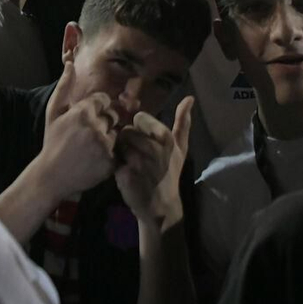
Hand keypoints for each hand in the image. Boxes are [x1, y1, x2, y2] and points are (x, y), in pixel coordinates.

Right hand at [36, 83, 117, 201]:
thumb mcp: (54, 112)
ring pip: (116, 133)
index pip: (104, 100)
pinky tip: (95, 158)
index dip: (96, 109)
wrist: (52, 176)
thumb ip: (64, 86)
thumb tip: (70, 63)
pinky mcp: (111, 161)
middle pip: (112, 116)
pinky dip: (110, 154)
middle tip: (87, 136)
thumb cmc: (53, 141)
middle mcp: (95, 126)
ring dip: (107, 138)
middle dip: (103, 123)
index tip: (85, 121)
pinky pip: (118, 151)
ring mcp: (104, 145)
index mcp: (83, 112)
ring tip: (90, 148)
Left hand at [115, 97, 193, 229]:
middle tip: (137, 156)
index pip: (139, 118)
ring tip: (131, 164)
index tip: (146, 142)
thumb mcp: (180, 147)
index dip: (139, 129)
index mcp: (165, 138)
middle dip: (128, 141)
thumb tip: (189, 98)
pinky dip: (116, 166)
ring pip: (118, 144)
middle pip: (126, 131)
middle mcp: (153, 149)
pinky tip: (125, 175)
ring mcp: (139, 163)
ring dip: (121, 153)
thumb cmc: (170, 172)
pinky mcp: (125, 176)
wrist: (161, 206)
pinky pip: (113, 160)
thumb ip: (183, 122)